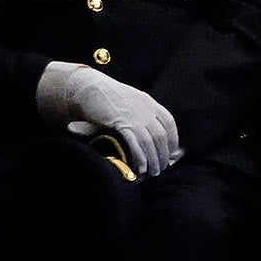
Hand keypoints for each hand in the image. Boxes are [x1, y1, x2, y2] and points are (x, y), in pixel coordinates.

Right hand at [39, 63, 179, 174]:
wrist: (88, 88)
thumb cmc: (106, 98)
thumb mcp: (130, 102)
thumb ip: (140, 114)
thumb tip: (148, 134)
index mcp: (149, 103)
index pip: (169, 124)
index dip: (172, 141)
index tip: (171, 154)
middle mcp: (145, 108)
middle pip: (161, 136)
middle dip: (163, 155)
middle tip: (161, 168)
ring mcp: (134, 115)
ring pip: (150, 141)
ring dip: (153, 159)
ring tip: (153, 172)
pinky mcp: (120, 122)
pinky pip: (135, 142)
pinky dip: (140, 156)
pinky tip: (141, 168)